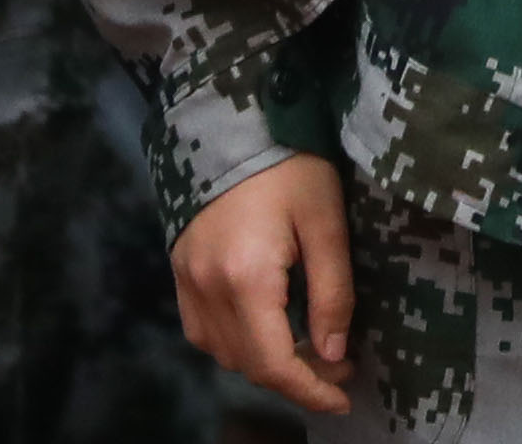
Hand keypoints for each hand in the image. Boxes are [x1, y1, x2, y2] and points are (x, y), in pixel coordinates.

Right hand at [171, 154, 355, 412]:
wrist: (231, 122)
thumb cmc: (290, 164)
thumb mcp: (327, 222)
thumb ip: (332, 291)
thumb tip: (334, 353)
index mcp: (246, 279)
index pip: (274, 362)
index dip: (309, 390)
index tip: (342, 399)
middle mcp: (207, 289)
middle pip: (248, 363)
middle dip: (296, 377)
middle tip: (339, 368)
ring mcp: (186, 282)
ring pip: (224, 352)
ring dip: (266, 362)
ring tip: (312, 351)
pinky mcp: (179, 271)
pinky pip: (204, 330)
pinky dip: (238, 343)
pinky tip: (270, 330)